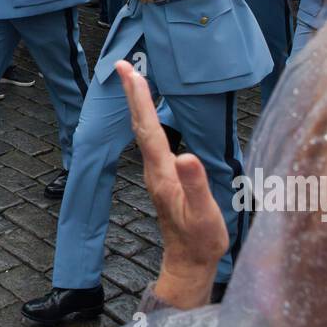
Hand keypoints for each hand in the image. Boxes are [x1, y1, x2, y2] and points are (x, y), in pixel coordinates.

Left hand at [116, 60, 225, 309]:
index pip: (148, 128)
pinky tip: (149, 113)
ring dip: (138, 104)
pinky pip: (151, 139)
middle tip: (123, 65)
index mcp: (163, 173)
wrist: (190, 261)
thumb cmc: (200, 239)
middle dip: (132, 93)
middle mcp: (154, 169)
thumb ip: (196, 184)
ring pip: (144, 131)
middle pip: (140, 124)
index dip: (140, 99)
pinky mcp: (163, 176)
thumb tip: (187, 155)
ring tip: (134, 80)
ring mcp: (157, 173)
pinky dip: (148, 119)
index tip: (131, 73)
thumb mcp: (204, 213)